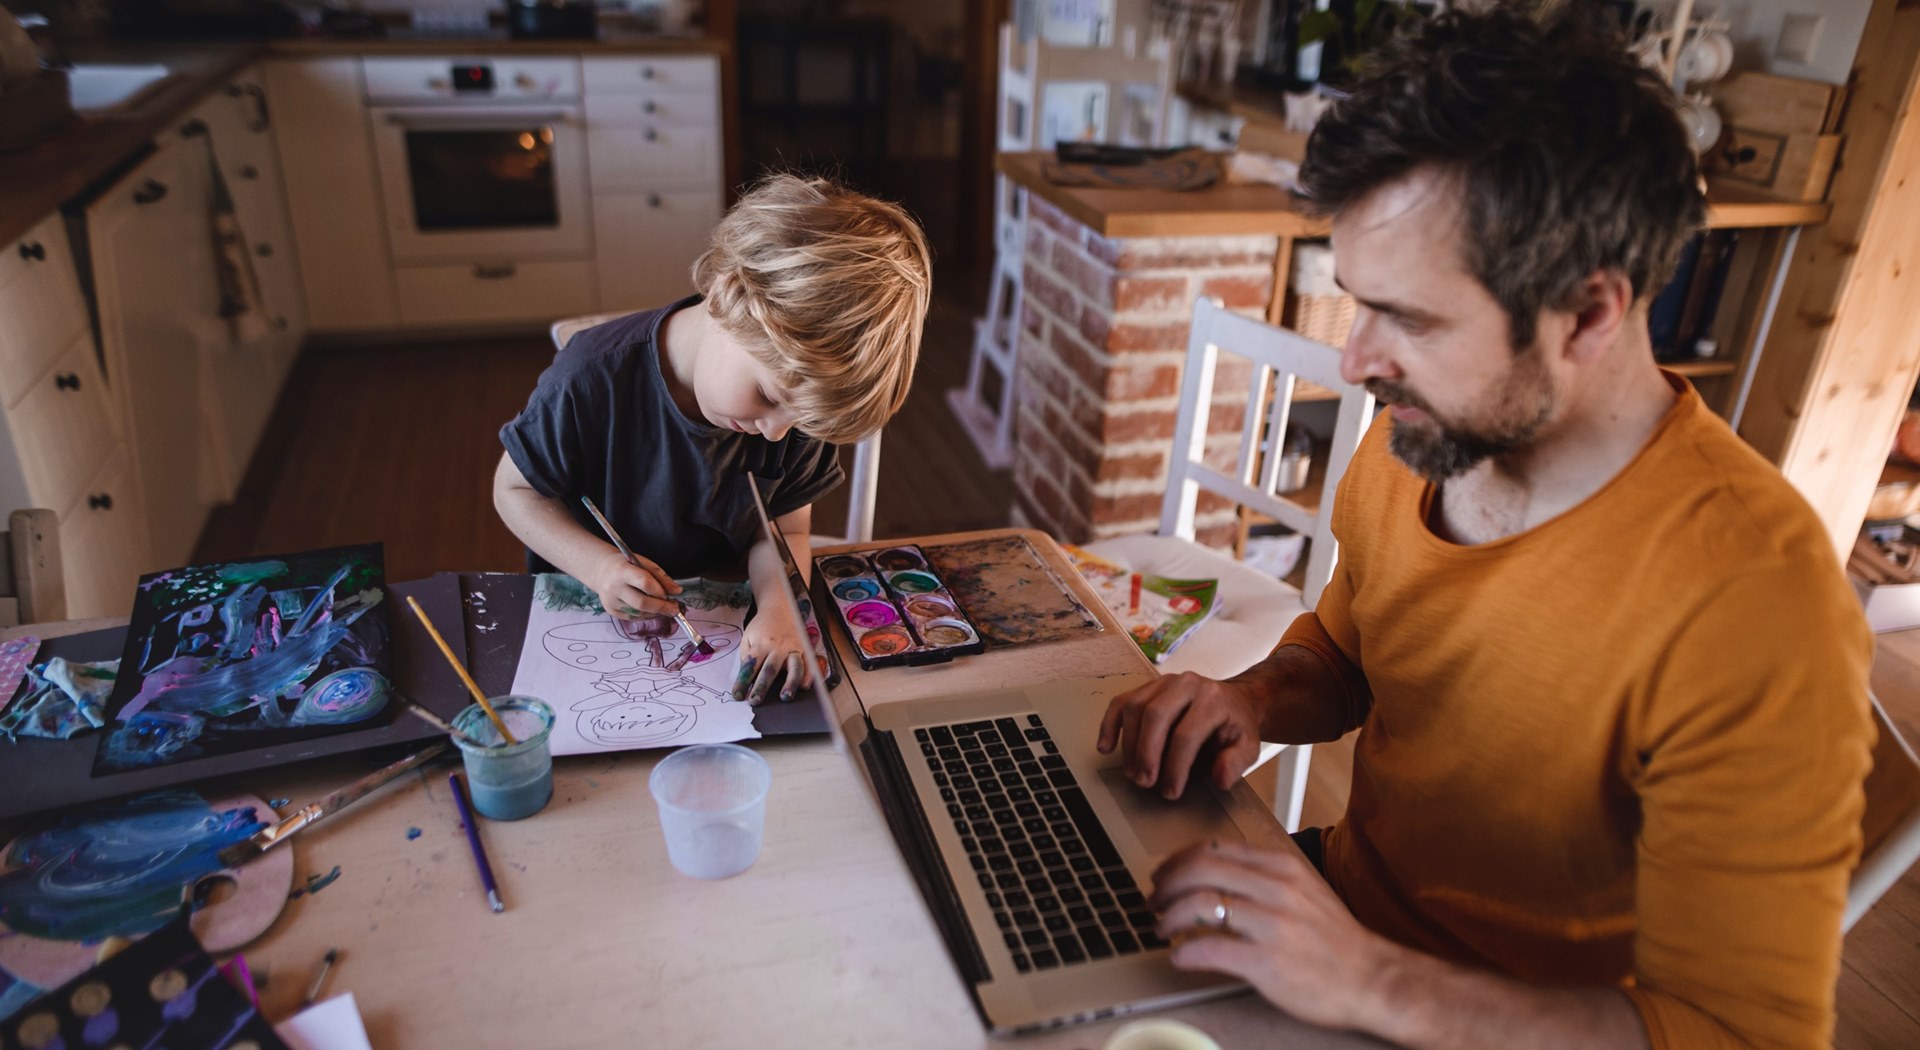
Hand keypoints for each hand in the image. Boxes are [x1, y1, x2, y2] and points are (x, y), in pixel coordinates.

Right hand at [590, 548, 681, 619]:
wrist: (602, 570)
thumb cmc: (627, 565)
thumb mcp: (644, 563)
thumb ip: (661, 577)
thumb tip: (677, 591)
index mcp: (623, 570)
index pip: (644, 583)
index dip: (660, 591)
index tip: (671, 596)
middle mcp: (614, 587)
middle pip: (642, 603)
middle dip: (661, 608)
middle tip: (674, 609)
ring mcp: (611, 601)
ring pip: (639, 613)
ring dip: (655, 612)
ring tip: (663, 607)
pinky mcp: (611, 610)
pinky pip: (633, 617)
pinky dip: (646, 615)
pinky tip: (651, 609)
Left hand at [732, 602, 811, 704]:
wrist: (780, 608)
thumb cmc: (762, 627)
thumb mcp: (748, 638)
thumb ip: (748, 658)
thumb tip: (747, 678)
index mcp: (761, 644)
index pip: (750, 666)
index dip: (742, 682)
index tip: (737, 695)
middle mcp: (778, 647)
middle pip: (770, 669)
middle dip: (762, 686)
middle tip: (755, 701)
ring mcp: (793, 648)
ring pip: (794, 667)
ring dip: (790, 683)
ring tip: (785, 697)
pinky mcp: (805, 649)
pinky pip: (809, 664)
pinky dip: (809, 675)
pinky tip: (805, 687)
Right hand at [1096, 672, 1263, 798]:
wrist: (1233, 703)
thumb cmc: (1234, 727)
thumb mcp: (1248, 747)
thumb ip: (1236, 762)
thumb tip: (1220, 778)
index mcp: (1214, 699)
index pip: (1187, 733)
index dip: (1175, 766)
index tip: (1171, 791)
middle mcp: (1187, 684)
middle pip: (1156, 715)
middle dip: (1146, 753)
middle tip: (1145, 782)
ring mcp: (1164, 682)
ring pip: (1136, 707)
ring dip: (1129, 744)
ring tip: (1133, 773)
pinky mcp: (1148, 687)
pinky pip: (1122, 701)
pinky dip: (1110, 724)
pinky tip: (1106, 746)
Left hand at [1150, 839, 1396, 1030]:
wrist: (1373, 979)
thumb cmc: (1335, 940)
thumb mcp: (1303, 889)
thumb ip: (1262, 876)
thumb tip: (1213, 872)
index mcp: (1281, 866)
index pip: (1214, 848)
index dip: (1178, 860)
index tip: (1164, 874)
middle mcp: (1276, 888)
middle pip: (1199, 868)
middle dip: (1166, 884)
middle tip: (1154, 901)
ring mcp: (1272, 924)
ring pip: (1199, 904)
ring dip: (1168, 917)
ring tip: (1161, 929)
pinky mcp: (1267, 962)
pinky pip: (1210, 949)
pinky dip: (1184, 952)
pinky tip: (1180, 958)